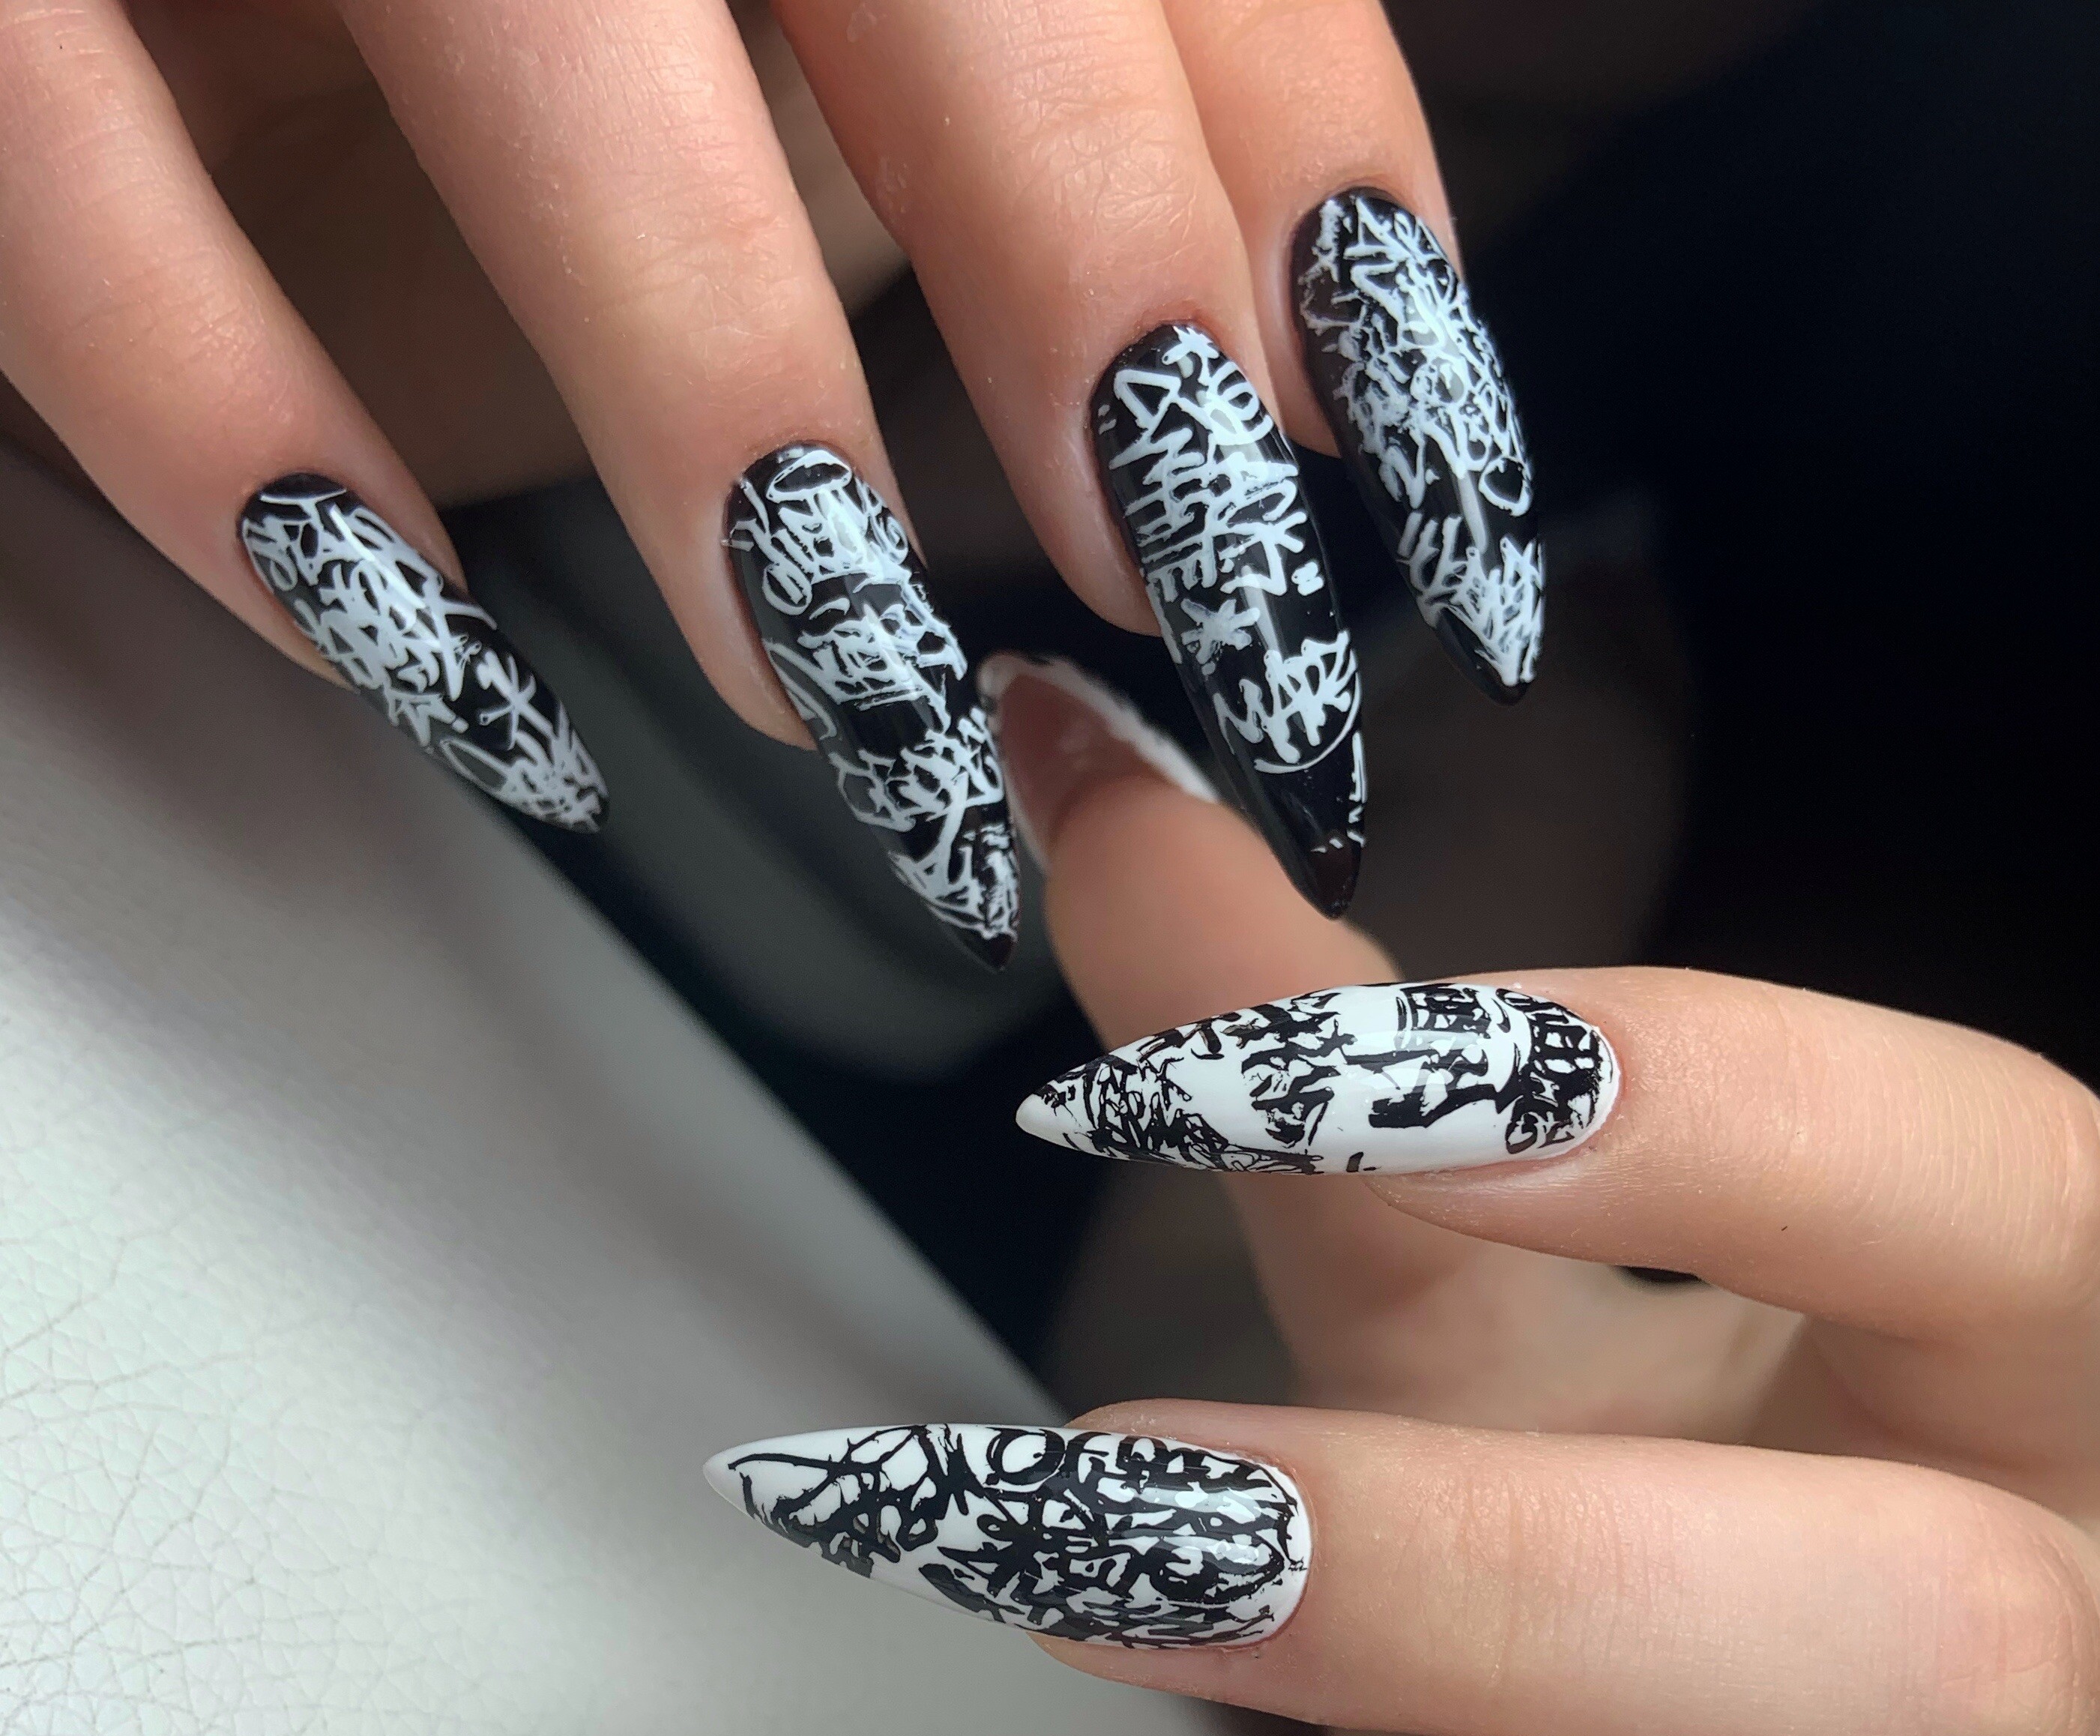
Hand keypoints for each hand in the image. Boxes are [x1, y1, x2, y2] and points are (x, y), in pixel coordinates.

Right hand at [0, 1, 1538, 941]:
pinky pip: (53, 175)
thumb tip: (1294, 305)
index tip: (1419, 474)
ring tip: (838, 686)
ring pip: (526, 37)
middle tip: (1203, 587)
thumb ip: (1046, 31)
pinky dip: (224, 428)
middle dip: (1093, 266)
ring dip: (714, 383)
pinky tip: (425, 655)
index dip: (1313, 171)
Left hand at [704, 654, 2099, 1735]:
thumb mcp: (1461, 1270)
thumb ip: (1298, 1042)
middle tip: (1054, 1532)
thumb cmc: (1599, 1480)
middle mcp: (2085, 1701)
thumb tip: (1061, 755)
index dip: (1671, 1117)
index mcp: (2039, 1377)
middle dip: (1469, 1591)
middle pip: (1927, 1661)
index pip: (1984, 1192)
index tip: (1243, 1096)